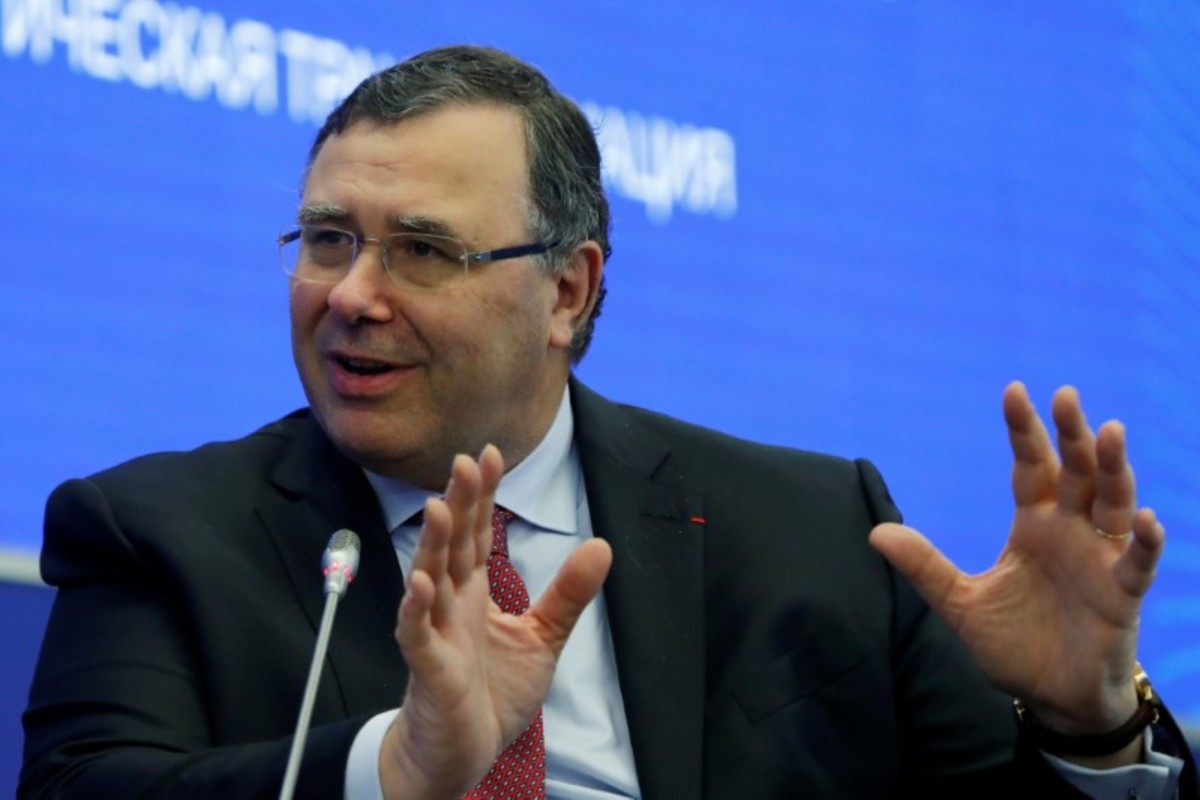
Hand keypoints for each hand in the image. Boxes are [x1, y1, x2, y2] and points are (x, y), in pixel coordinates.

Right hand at [380, 445, 611, 797]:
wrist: (464, 751)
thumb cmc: (492, 693)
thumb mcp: (542, 638)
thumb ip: (568, 594)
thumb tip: (601, 545)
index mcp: (474, 593)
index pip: (477, 534)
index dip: (482, 496)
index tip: (488, 454)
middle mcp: (450, 604)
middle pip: (453, 545)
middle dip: (459, 504)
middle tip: (465, 461)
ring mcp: (435, 634)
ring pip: (430, 581)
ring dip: (433, 545)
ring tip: (439, 507)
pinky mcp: (429, 669)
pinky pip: (417, 635)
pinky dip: (416, 610)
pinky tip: (420, 584)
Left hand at [869, 382, 1164, 759]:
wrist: (1049, 697)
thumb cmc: (1013, 645)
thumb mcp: (959, 603)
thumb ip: (925, 567)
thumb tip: (875, 531)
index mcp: (1033, 525)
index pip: (1031, 467)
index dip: (1024, 431)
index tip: (1014, 390)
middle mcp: (1070, 532)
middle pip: (1076, 471)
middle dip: (1071, 434)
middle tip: (1067, 396)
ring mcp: (1099, 559)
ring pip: (1112, 502)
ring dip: (1113, 469)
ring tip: (1110, 432)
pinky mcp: (1121, 595)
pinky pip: (1137, 562)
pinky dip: (1143, 541)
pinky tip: (1142, 518)